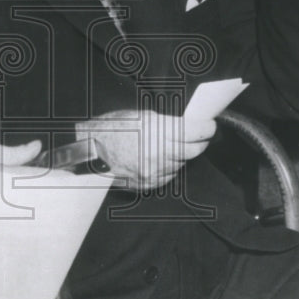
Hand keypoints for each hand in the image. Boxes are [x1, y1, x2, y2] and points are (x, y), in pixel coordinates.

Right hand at [75, 110, 215, 190]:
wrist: (88, 152)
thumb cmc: (111, 128)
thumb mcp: (140, 115)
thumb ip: (166, 122)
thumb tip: (187, 125)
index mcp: (158, 130)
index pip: (196, 132)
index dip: (207, 127)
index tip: (210, 124)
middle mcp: (159, 153)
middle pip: (194, 150)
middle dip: (200, 141)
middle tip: (200, 135)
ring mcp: (154, 171)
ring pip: (182, 163)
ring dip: (181, 154)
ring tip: (171, 144)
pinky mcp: (149, 184)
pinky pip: (169, 175)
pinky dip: (168, 166)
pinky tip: (159, 157)